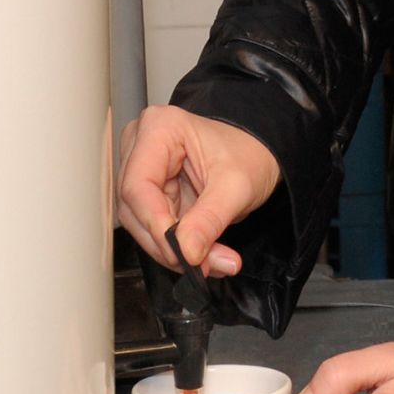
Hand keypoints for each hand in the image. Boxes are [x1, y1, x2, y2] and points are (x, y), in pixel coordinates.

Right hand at [117, 104, 280, 276]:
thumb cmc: (249, 154)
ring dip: (174, 250)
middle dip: (168, 243)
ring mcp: (144, 169)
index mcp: (159, 128)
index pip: (138, 185)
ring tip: (213, 261)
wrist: (258, 155)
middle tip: (202, 265)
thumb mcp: (237, 186)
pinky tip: (204, 255)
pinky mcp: (151, 192)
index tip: (181, 252)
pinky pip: (153, 228)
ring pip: (140, 223)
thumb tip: (186, 251)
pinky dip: (177, 247)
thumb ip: (210, 219)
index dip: (155, 223)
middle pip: (135, 207)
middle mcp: (142, 145)